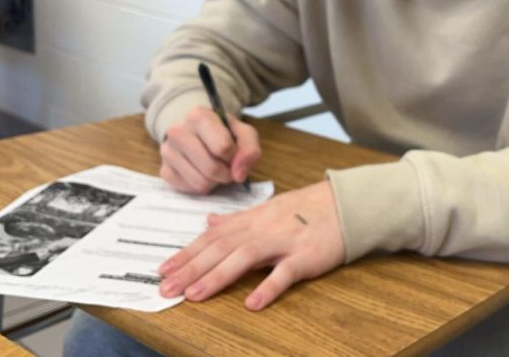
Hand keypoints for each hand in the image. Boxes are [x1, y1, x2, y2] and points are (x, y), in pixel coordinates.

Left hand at [159, 181, 344, 309]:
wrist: (345, 204)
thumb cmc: (306, 209)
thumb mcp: (267, 209)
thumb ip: (237, 219)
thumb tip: (208, 222)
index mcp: (251, 220)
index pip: (212, 237)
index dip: (187, 253)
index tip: (163, 269)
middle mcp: (262, 229)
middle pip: (221, 248)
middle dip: (191, 268)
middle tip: (166, 287)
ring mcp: (284, 242)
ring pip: (244, 257)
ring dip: (217, 276)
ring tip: (194, 294)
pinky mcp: (306, 256)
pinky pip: (285, 273)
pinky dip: (268, 287)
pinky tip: (252, 303)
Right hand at [160, 106, 260, 193]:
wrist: (196, 132)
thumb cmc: (222, 132)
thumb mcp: (243, 133)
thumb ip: (250, 150)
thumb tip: (238, 175)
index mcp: (198, 116)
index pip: (223, 147)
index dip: (234, 155)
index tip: (232, 152)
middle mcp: (177, 131)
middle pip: (211, 169)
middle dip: (226, 173)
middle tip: (227, 166)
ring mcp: (167, 152)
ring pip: (200, 182)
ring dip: (214, 181)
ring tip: (215, 168)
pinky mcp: (164, 170)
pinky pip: (189, 189)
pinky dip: (201, 186)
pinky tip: (202, 173)